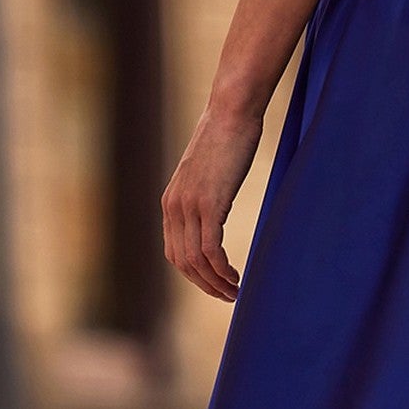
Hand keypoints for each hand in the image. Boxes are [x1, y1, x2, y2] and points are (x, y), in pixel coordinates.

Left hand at [161, 101, 263, 300]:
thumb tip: (216, 203)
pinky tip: (237, 275)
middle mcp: (174, 207)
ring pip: (197, 261)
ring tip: (235, 291)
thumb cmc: (227, 136)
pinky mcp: (209, 204)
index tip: (215, 284)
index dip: (194, 275)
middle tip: (228, 296)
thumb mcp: (207, 171)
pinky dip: (223, 269)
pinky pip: (211, 249)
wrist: (232, 112)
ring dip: (216, 282)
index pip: (174, 253)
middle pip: (183, 263)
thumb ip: (204, 191)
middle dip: (205, 285)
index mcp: (170, 202)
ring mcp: (190, 206)